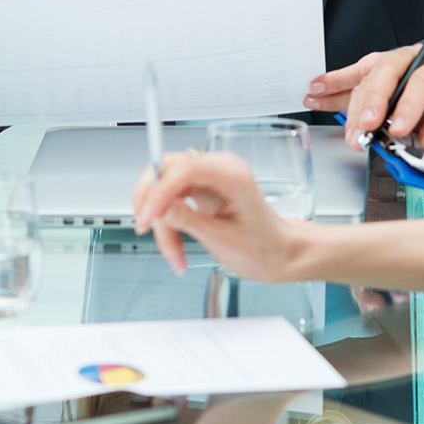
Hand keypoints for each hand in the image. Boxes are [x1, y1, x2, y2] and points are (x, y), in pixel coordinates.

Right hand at [131, 152, 307, 282]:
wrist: (278, 254)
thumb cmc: (264, 248)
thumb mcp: (224, 240)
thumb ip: (190, 221)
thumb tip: (161, 208)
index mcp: (232, 175)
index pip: (183, 169)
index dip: (159, 191)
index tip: (147, 216)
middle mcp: (218, 169)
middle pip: (166, 170)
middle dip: (152, 202)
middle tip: (145, 228)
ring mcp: (208, 178)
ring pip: (164, 189)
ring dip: (161, 223)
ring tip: (175, 254)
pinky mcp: (200, 189)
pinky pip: (170, 200)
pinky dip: (167, 224)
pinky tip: (176, 246)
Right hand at [307, 45, 423, 151]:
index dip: (410, 103)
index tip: (400, 128)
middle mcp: (417, 59)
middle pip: (389, 71)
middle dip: (374, 101)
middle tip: (367, 127)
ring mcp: (396, 66)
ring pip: (369, 77)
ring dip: (353, 105)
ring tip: (350, 131)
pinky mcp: (380, 75)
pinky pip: (354, 76)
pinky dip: (334, 84)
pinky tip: (318, 90)